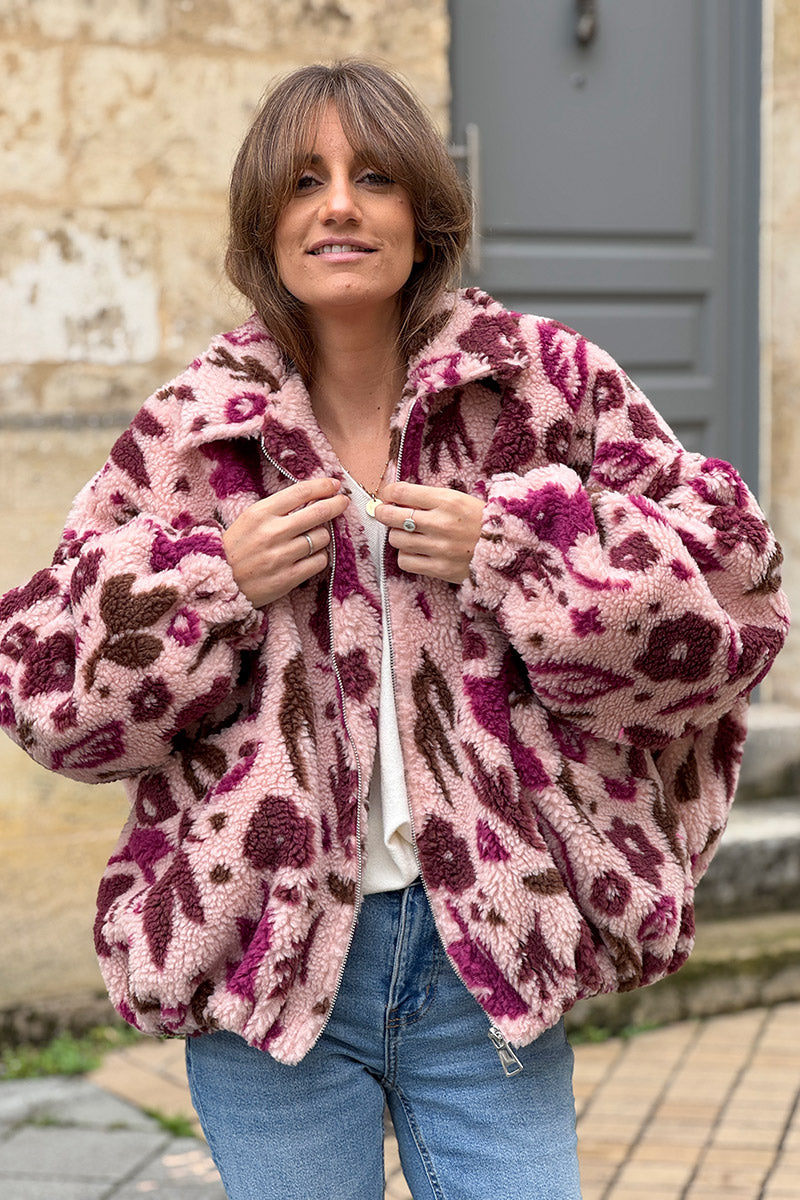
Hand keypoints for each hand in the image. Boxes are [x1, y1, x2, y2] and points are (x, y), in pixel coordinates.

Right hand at [222, 477, 349, 607]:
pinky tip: (309, 557)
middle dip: (335, 505)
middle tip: (342, 502)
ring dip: (322, 537)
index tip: (334, 485)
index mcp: (260, 513)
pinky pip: (319, 561)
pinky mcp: (288, 578)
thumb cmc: (236, 547)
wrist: (219, 582)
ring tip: (311, 539)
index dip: (322, 486)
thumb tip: (312, 497)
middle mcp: (272, 533)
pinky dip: (319, 557)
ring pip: (322, 538)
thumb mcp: (249, 520)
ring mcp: (281, 556)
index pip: (300, 492)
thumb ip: (277, 508)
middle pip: (318, 513)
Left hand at [375, 482, 484, 584]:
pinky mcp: (440, 569)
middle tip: (384, 512)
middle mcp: (442, 523)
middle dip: (383, 512)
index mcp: (448, 500)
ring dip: (398, 536)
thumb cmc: (479, 521)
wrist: (507, 549)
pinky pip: (405, 562)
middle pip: (392, 516)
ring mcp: (440, 548)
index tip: (387, 496)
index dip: (388, 493)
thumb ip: (428, 497)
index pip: (402, 492)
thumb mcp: (458, 499)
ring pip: (396, 539)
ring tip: (409, 534)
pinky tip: (416, 552)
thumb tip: (393, 493)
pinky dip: (406, 556)